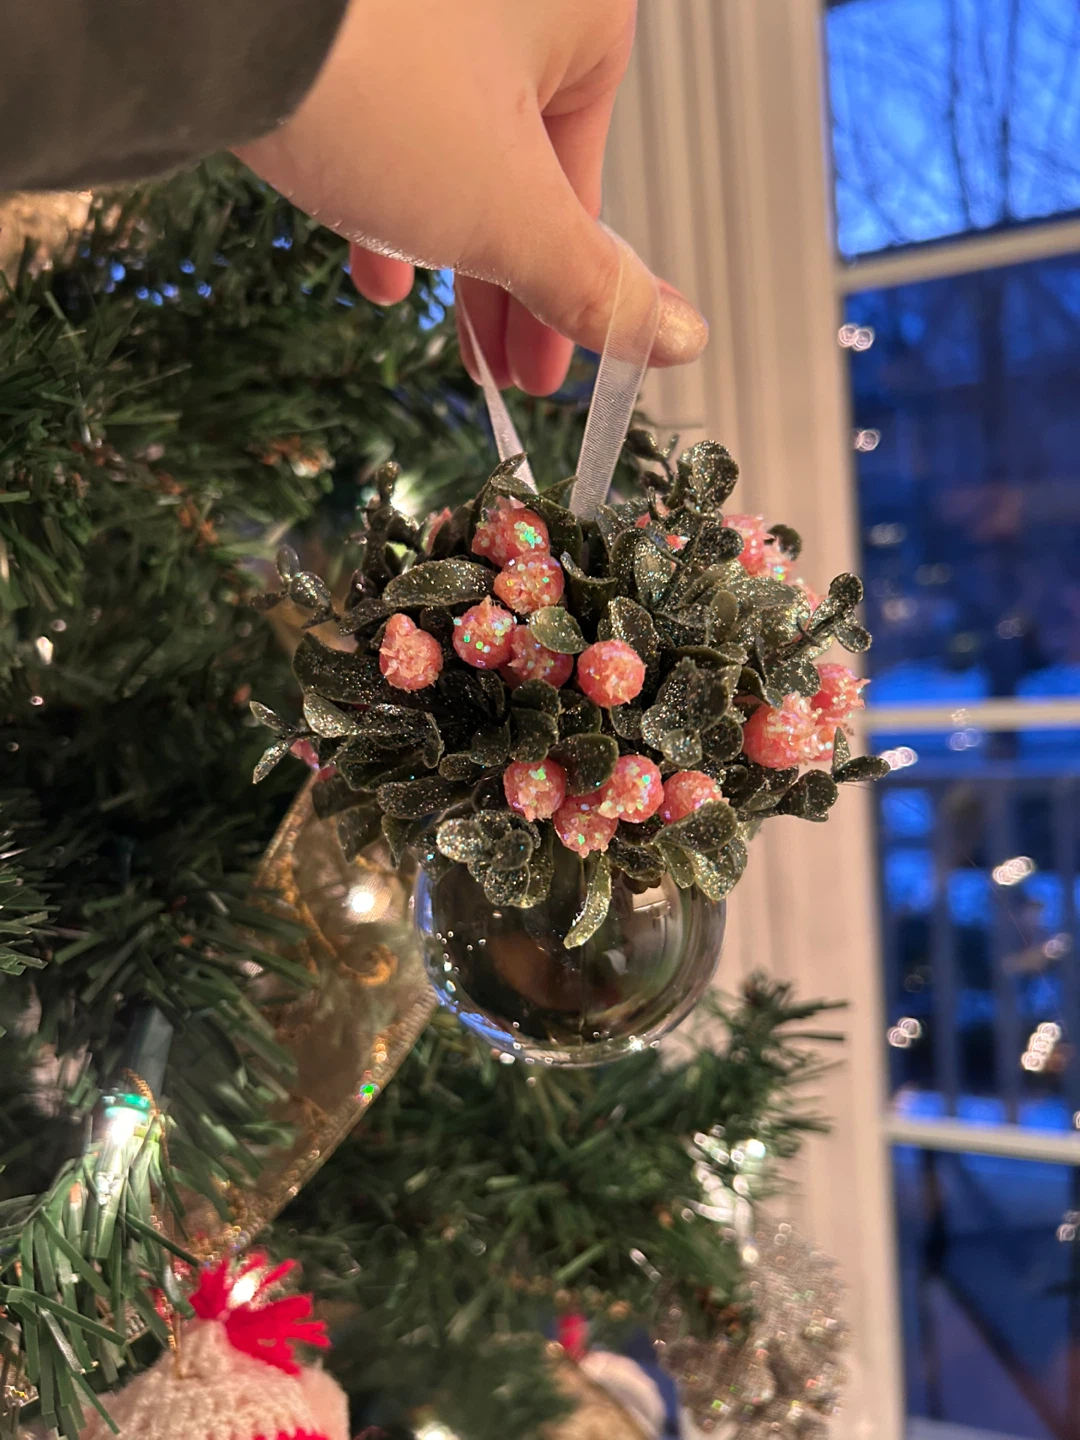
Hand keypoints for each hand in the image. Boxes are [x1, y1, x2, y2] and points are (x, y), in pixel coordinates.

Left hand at [236, 0, 706, 394]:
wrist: (207, 17)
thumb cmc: (371, 82)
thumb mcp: (505, 215)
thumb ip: (592, 285)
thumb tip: (678, 337)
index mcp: (579, 9)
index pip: (588, 181)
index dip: (566, 293)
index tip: (547, 369)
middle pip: (518, 166)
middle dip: (497, 282)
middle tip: (493, 366)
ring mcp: (421, 4)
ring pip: (448, 141)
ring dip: (437, 242)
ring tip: (418, 317)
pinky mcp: (348, 18)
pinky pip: (384, 107)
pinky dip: (379, 183)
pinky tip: (364, 250)